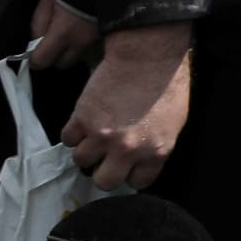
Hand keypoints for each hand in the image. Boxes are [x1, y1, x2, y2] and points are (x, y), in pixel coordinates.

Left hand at [26, 0, 103, 71]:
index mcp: (63, 33)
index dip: (34, 59)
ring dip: (66, 52)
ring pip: (75, 58)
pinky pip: (86, 49)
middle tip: (49, 43)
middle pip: (61, 64)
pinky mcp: (102, 37)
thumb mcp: (46, 2)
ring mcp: (93, 41)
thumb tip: (35, 42)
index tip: (32, 53)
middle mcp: (80, 42)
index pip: (43, 61)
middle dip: (53, 57)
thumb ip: (38, 25)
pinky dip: (78, 46)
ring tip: (64, 35)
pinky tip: (76, 32)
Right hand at [62, 22, 192, 188]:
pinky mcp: (82, 118)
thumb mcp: (173, 126)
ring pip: (81, 159)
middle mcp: (127, 150)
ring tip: (91, 136)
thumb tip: (139, 158)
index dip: (129, 173)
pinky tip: (82, 123)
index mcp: (155, 153)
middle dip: (103, 170)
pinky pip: (68, 138)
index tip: (126, 165)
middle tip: (103, 157)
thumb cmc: (166, 86)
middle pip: (104, 181)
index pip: (136, 182)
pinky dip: (73, 132)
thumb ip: (154, 147)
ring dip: (85, 149)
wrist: (147, 58)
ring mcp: (102, 135)